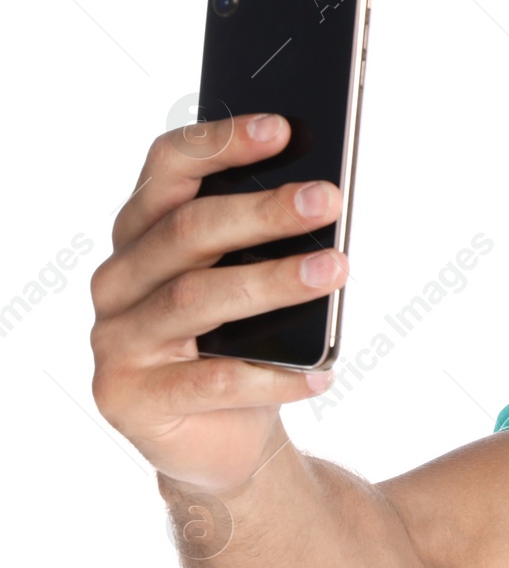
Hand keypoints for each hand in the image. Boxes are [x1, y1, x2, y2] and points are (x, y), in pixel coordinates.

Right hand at [90, 113, 348, 495]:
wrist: (223, 440)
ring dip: (273, 282)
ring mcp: (115, 339)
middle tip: (328, 198)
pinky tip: (321, 372)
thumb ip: (266, 242)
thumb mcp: (255, 283)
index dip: (221, 143)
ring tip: (335, 269)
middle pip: (188, 231)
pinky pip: (207, 382)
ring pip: (197, 298)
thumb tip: (323, 198)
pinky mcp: (127, 397)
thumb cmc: (244, 343)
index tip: (283, 127)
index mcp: (142, 232)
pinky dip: (271, 377)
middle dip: (263, 210)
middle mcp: (119, 278)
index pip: (168, 168)